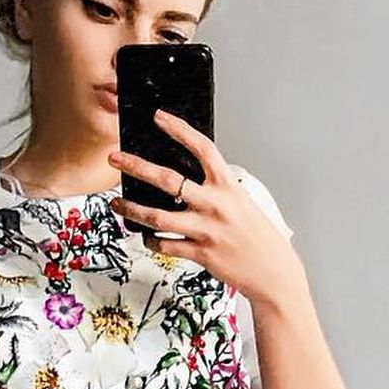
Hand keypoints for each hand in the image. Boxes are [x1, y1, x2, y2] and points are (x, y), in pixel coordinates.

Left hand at [110, 109, 302, 306]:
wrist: (272, 271)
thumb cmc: (257, 237)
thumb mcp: (242, 203)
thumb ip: (216, 191)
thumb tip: (185, 184)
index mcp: (227, 187)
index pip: (201, 148)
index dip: (179, 129)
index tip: (159, 117)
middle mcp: (215, 205)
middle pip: (168, 179)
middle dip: (137, 166)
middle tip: (115, 159)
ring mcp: (206, 229)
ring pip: (158, 216)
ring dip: (132, 208)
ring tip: (116, 203)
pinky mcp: (200, 253)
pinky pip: (165, 245)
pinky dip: (151, 241)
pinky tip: (147, 236)